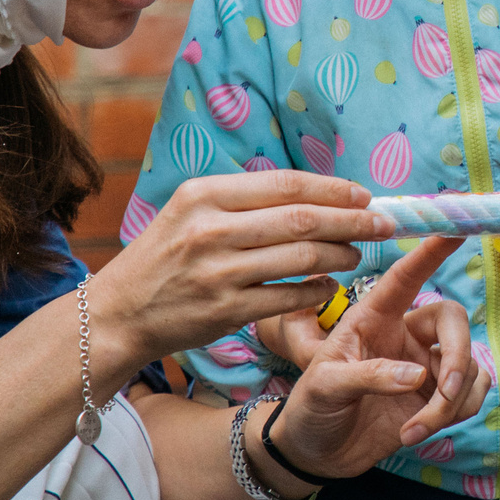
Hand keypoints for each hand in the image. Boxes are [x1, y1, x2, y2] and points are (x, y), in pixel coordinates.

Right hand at [92, 171, 387, 371]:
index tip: (364, 194)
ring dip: (340, 257)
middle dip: (352, 221)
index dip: (334, 188)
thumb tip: (313, 193)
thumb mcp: (190, 212)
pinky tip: (329, 287)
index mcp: (203, 194)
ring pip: (301, 259)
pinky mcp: (225, 311)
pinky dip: (317, 291)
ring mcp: (218, 272)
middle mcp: (210, 230)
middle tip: (382, 224)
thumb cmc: (163, 259)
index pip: (286, 184)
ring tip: (356, 256)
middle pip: (302, 220)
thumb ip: (243, 200)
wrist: (117, 314)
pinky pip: (288, 298)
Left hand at [264, 236, 480, 479]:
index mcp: (373, 318)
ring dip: (451, 401)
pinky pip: (471, 394)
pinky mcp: (436, 397)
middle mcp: (405, 335)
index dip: (431, 252)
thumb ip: (369, 376)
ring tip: (413, 429)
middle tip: (445, 390)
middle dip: (458, 355)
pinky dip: (455, 415)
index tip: (457, 227)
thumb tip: (419, 376)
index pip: (406, 277)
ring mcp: (424, 366)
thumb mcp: (324, 387)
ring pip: (468, 367)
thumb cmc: (310, 408)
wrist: (315, 453)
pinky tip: (415, 433)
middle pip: (454, 322)